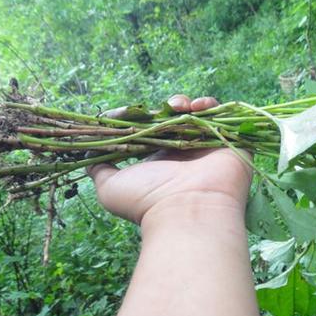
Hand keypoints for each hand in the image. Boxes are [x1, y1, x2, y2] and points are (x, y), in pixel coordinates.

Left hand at [87, 95, 252, 226]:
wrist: (187, 212)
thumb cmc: (147, 202)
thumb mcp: (109, 188)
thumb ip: (99, 169)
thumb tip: (87, 156)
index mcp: (160, 160)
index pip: (150, 129)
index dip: (138, 117)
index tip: (125, 111)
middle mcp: (184, 154)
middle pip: (174, 119)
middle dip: (163, 109)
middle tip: (158, 109)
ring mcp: (206, 148)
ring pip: (197, 115)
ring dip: (185, 104)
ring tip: (177, 106)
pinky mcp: (228, 143)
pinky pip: (222, 116)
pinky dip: (209, 106)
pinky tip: (196, 107)